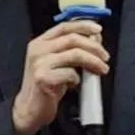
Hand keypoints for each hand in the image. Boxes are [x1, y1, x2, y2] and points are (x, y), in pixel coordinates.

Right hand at [12, 20, 108, 134]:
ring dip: (93, 62)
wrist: (29, 109)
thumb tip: (94, 39)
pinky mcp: (43, 78)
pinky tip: (75, 85)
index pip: (64, 26)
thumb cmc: (46, 86)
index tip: (98, 30)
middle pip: (73, 39)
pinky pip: (70, 74)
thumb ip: (72, 50)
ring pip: (75, 54)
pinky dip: (78, 79)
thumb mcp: (58, 64)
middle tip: (105, 57)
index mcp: (40, 43)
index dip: (83, 25)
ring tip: (101, 70)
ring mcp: (39, 63)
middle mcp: (38, 50)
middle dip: (94, 47)